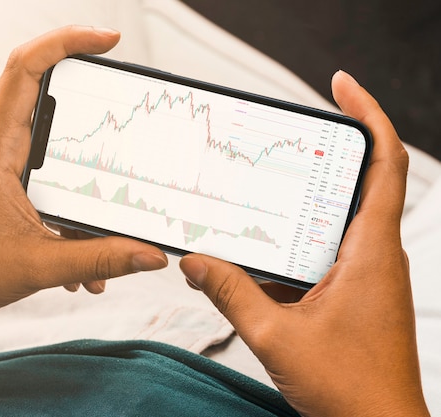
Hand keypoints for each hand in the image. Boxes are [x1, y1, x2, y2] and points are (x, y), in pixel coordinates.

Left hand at [0, 25, 167, 318]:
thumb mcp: (38, 265)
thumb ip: (100, 258)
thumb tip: (150, 255)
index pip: (25, 69)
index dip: (66, 42)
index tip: (109, 41)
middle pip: (48, 94)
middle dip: (94, 102)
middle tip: (131, 113)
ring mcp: (4, 164)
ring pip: (56, 145)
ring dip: (88, 175)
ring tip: (112, 215)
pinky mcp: (10, 185)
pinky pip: (53, 179)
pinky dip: (75, 209)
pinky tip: (85, 254)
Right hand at [180, 71, 429, 415]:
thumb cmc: (350, 391)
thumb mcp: (276, 336)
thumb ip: (231, 293)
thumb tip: (196, 262)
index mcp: (370, 252)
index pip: (384, 163)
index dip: (368, 116)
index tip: (342, 88)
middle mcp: (376, 255)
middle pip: (359, 181)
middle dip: (324, 153)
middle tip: (283, 137)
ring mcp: (368, 274)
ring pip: (336, 219)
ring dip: (303, 205)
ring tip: (261, 197)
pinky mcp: (357, 293)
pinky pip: (326, 252)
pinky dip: (296, 246)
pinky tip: (260, 259)